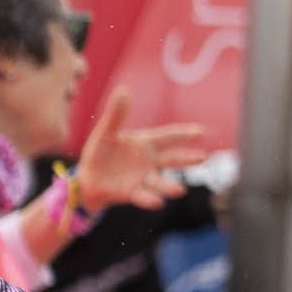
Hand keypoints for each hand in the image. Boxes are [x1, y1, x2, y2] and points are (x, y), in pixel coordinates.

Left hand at [68, 84, 204, 213]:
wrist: (88, 178)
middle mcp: (149, 161)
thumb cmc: (100, 153)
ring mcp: (142, 178)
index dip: (183, 134)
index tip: (202, 131)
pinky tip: (158, 202)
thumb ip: (116, 114)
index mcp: (145, 143)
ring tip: (180, 190)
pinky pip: (142, 196)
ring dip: (169, 186)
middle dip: (187, 158)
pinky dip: (149, 199)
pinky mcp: (131, 193)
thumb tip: (123, 89)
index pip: (167, 137)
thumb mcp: (105, 132)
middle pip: (171, 159)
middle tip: (204, 157)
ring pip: (159, 182)